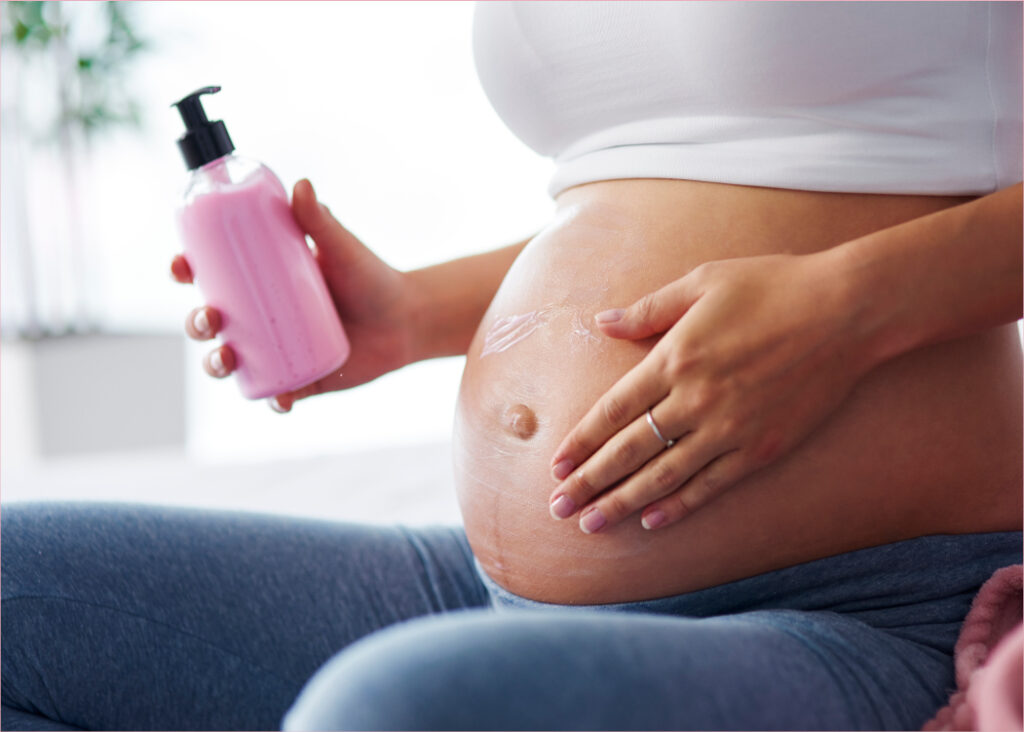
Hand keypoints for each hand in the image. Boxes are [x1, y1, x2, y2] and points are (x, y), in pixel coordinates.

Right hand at [171, 179, 414, 410]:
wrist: (407, 319)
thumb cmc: (370, 276)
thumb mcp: (342, 247)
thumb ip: (320, 219)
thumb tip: (301, 185)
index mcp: (260, 280)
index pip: (211, 274)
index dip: (186, 270)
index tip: (181, 266)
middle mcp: (260, 316)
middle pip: (211, 321)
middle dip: (196, 322)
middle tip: (210, 316)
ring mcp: (277, 350)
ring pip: (232, 361)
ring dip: (216, 363)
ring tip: (227, 358)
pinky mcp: (302, 379)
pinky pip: (277, 394)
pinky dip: (274, 400)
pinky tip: (279, 400)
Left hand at [547, 252, 873, 532]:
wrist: (848, 309)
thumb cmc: (773, 285)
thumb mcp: (702, 281)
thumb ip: (648, 309)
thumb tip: (602, 323)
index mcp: (674, 358)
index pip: (612, 411)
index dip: (580, 442)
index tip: (555, 466)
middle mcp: (695, 399)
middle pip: (628, 450)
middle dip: (589, 483)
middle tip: (558, 509)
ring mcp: (729, 428)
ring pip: (663, 476)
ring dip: (623, 503)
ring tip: (591, 525)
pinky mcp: (762, 447)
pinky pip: (711, 485)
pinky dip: (679, 505)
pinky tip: (652, 521)